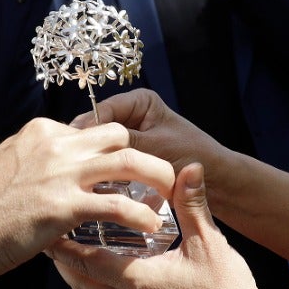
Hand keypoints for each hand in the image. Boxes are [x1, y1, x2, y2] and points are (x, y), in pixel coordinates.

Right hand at [0, 117, 177, 282]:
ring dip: (158, 175)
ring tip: (170, 195)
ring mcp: (61, 173)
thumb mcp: (3, 169)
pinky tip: (151, 228)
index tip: (124, 173)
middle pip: (118, 136)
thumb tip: (46, 169)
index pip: (91, 131)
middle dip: (144, 153)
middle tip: (158, 177)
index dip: (111, 152)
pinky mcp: (64, 206)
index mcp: (41, 132)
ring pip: (130, 161)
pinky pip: (119, 206)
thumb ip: (31, 162)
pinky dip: (141, 216)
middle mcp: (55, 144)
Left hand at [49, 162, 279, 288]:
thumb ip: (193, 204)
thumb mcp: (210, 241)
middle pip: (83, 284)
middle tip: (50, 240)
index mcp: (140, 280)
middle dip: (64, 264)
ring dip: (80, 282)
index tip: (49, 230)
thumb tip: (189, 167)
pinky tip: (105, 285)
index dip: (65, 247)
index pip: (90, 262)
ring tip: (71, 260)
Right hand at [69, 89, 224, 180]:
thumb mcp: (153, 147)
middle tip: (69, 168)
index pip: (100, 112)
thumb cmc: (193, 157)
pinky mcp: (130, 160)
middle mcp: (131, 115)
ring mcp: (129, 138)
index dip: (84, 133)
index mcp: (138, 101)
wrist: (218, 181)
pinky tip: (90, 187)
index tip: (69, 151)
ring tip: (77, 179)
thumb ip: (121, 144)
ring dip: (93, 164)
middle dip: (86, 150)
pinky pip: (109, 164)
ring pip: (101, 150)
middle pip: (97, 132)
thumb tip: (84, 144)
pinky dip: (102, 175)